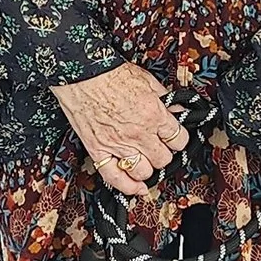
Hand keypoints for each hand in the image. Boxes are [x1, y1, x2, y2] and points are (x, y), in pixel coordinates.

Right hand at [51, 63, 187, 199]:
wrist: (81, 73)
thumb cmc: (110, 73)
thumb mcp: (147, 80)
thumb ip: (165, 99)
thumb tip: (178, 111)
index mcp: (154, 115)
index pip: (179, 140)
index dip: (178, 139)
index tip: (174, 137)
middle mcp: (138, 134)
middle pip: (163, 159)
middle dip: (163, 152)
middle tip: (158, 146)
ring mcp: (118, 145)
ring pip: (144, 172)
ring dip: (147, 167)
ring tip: (145, 159)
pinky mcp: (98, 151)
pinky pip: (115, 178)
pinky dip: (128, 187)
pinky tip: (136, 187)